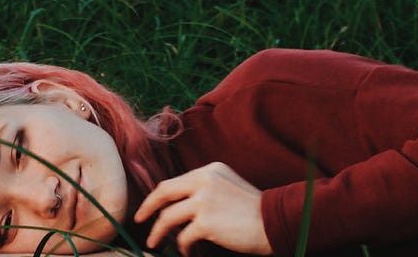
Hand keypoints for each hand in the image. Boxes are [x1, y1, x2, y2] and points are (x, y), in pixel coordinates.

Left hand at [133, 162, 272, 255]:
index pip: (175, 182)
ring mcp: (204, 200)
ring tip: (155, 244)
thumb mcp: (229, 187)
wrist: (277, 222)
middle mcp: (204, 180)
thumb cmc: (256, 211)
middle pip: (163, 193)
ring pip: (168, 218)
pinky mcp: (205, 222)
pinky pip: (184, 238)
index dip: (158, 197)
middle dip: (147, 209)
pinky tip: (189, 253)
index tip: (149, 208)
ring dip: (159, 233)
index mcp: (210, 170)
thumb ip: (205, 189)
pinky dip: (183, 248)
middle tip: (140, 221)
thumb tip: (178, 207)